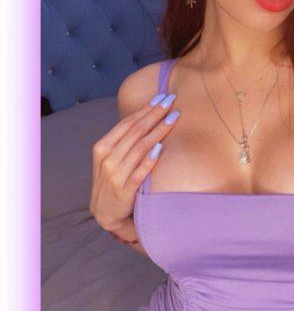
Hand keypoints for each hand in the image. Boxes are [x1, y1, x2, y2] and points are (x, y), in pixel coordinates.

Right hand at [89, 92, 179, 231]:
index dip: (145, 109)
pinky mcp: (124, 191)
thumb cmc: (113, 181)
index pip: (127, 123)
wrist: (105, 213)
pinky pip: (139, 172)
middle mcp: (107, 158)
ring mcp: (115, 175)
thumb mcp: (111, 159)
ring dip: (158, 131)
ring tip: (173, 119)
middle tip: (171, 101)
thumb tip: (146, 118)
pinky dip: (149, 160)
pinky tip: (160, 148)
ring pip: (140, 148)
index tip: (161, 97)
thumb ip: (124, 141)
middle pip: (135, 132)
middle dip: (154, 114)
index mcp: (102, 147)